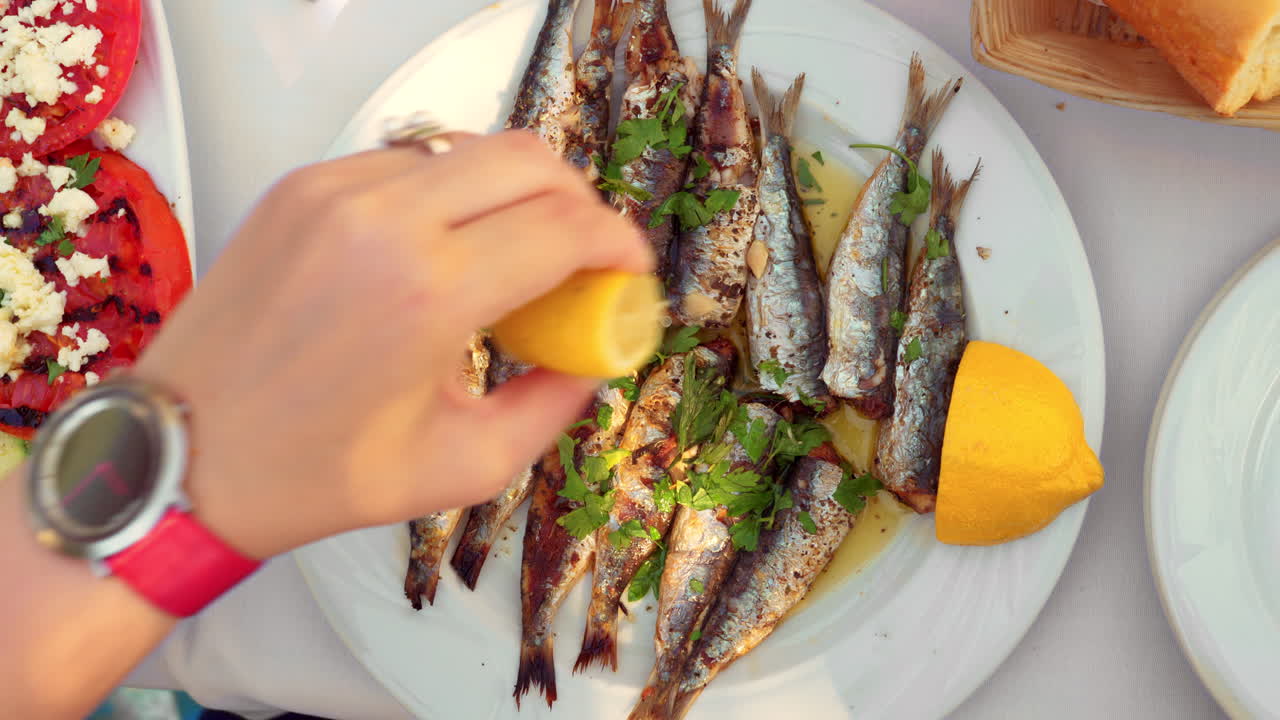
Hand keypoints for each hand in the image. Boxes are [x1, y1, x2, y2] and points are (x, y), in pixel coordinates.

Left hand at [131, 131, 650, 558]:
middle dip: (578, 199)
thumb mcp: (460, 468)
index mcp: (428, 295)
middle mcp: (381, 221)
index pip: (564, 227)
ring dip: (510, 194)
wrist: (182, 455)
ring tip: (509, 255)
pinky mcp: (300, 187)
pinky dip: (444, 195)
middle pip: (528, 160)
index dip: (617, 241)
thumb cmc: (311, 475)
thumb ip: (550, 410)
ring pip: (467, 152)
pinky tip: (438, 250)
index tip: (628, 267)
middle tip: (585, 252)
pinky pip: (405, 164)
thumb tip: (593, 364)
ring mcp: (333, 192)